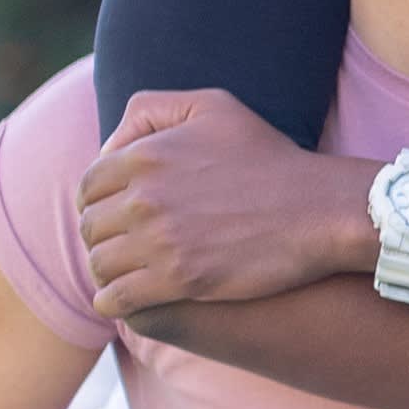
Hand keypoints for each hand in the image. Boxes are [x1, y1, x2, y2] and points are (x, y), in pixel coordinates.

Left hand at [79, 90, 374, 315]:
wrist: (319, 210)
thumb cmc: (270, 157)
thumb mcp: (212, 107)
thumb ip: (152, 110)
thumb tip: (111, 144)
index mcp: (143, 156)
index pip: (89, 185)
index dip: (98, 202)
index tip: (118, 214)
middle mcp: (143, 198)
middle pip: (91, 226)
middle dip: (103, 236)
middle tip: (126, 246)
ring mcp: (159, 241)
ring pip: (100, 263)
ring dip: (108, 270)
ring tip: (128, 273)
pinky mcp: (179, 280)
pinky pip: (117, 298)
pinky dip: (114, 301)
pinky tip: (126, 300)